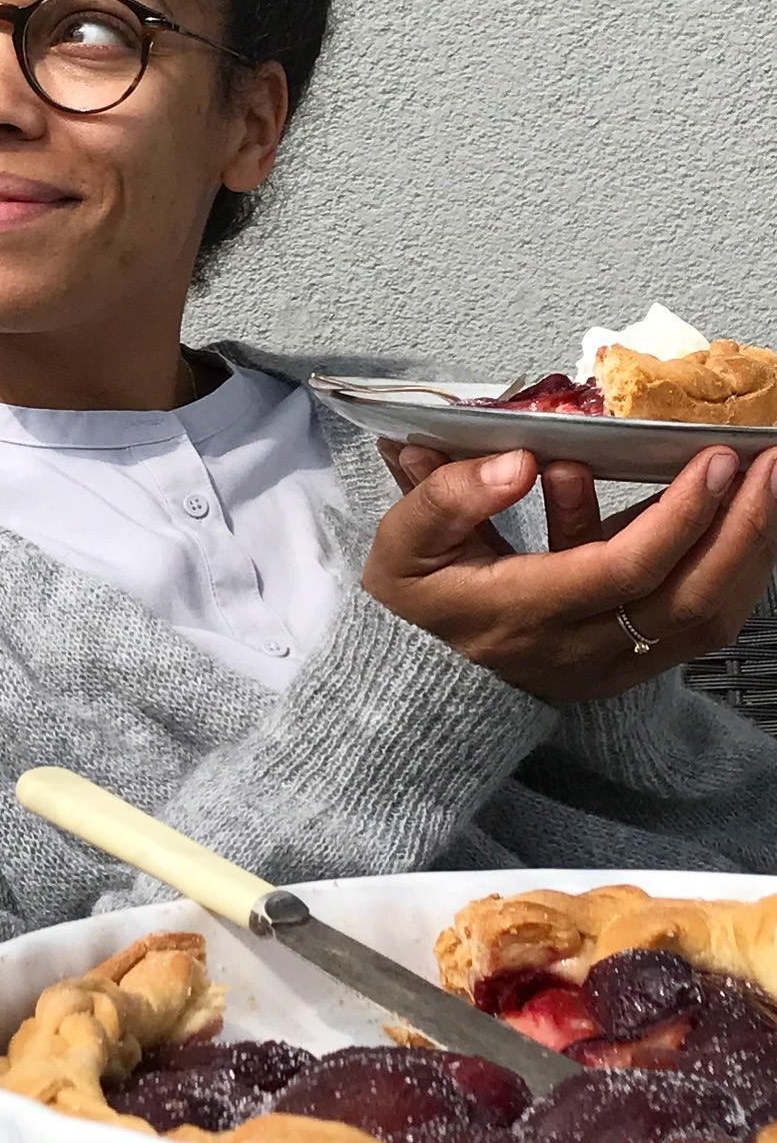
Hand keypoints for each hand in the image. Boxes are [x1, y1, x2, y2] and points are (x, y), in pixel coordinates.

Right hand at [361, 441, 776, 702]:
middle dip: (741, 526)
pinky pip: (697, 629)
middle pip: (688, 599)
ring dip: (748, 552)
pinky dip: (731, 577)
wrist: (413, 682)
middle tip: (766, 461)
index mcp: (522, 611)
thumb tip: (521, 460)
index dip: (679, 516)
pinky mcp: (625, 667)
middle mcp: (578, 647)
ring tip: (765, 488)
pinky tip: (739, 530)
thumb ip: (450, 496)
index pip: (623, 569)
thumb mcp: (402, 541)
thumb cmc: (411, 601)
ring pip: (707, 620)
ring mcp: (608, 664)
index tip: (713, 459)